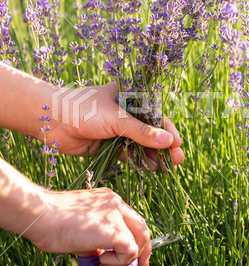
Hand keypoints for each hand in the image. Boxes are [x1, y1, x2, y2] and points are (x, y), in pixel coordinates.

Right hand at [28, 187, 151, 265]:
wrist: (42, 216)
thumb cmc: (52, 224)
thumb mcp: (82, 232)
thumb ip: (98, 243)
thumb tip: (106, 264)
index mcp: (109, 201)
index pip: (132, 220)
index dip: (138, 240)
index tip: (136, 257)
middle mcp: (116, 204)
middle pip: (142, 230)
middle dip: (142, 253)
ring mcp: (117, 215)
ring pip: (137, 243)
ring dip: (121, 262)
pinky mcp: (115, 230)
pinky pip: (129, 251)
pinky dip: (117, 262)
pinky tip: (100, 261)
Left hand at [46, 82, 183, 168]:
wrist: (52, 121)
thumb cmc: (84, 110)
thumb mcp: (116, 118)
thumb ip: (142, 131)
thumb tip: (168, 141)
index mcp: (129, 97)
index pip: (154, 113)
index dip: (167, 129)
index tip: (178, 144)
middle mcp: (125, 113)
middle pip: (150, 130)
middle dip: (163, 145)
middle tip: (177, 160)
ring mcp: (117, 129)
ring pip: (140, 144)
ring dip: (153, 155)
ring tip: (167, 168)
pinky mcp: (109, 144)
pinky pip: (128, 153)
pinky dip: (139, 161)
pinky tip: (151, 169)